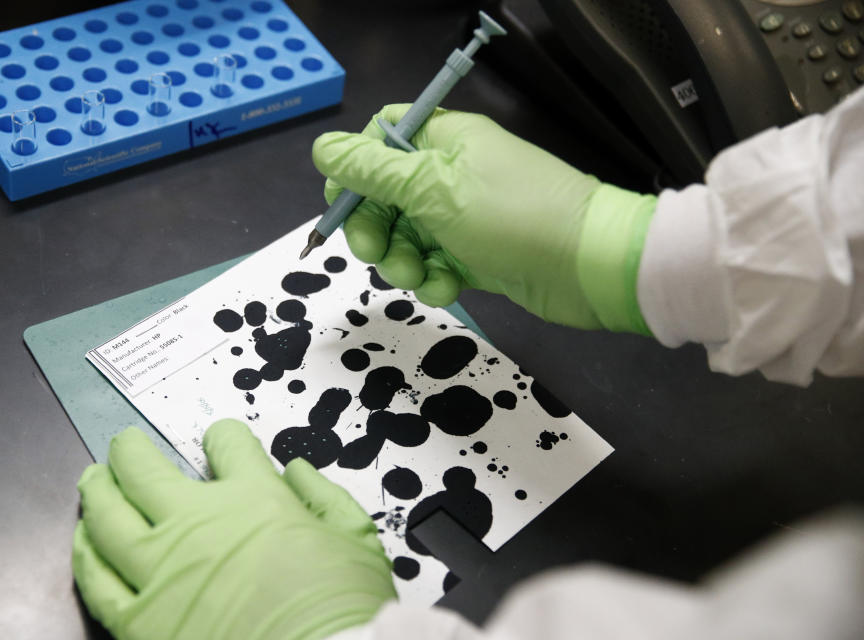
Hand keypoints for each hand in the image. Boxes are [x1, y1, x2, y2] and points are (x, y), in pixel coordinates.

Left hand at [72, 422, 395, 639]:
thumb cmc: (342, 609)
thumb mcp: (356, 541)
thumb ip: (325, 497)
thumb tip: (299, 472)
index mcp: (254, 499)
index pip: (227, 446)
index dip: (222, 438)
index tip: (220, 440)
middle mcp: (199, 524)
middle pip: (145, 471)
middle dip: (132, 450)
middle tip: (125, 444)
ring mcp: (163, 571)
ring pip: (108, 517)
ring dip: (97, 491)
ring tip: (93, 480)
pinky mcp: (141, 620)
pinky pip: (97, 580)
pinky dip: (86, 554)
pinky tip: (84, 541)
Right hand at [312, 104, 656, 332]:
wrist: (587, 265)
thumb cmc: (512, 214)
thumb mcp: (433, 188)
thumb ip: (373, 171)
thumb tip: (323, 148)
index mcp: (443, 140)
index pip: (381, 139)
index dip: (354, 171)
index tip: (341, 203)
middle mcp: (450, 174)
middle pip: (385, 196)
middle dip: (374, 228)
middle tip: (376, 253)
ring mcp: (463, 217)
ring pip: (406, 237)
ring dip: (402, 261)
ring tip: (419, 276)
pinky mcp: (475, 255)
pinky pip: (434, 264)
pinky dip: (433, 279)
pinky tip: (447, 287)